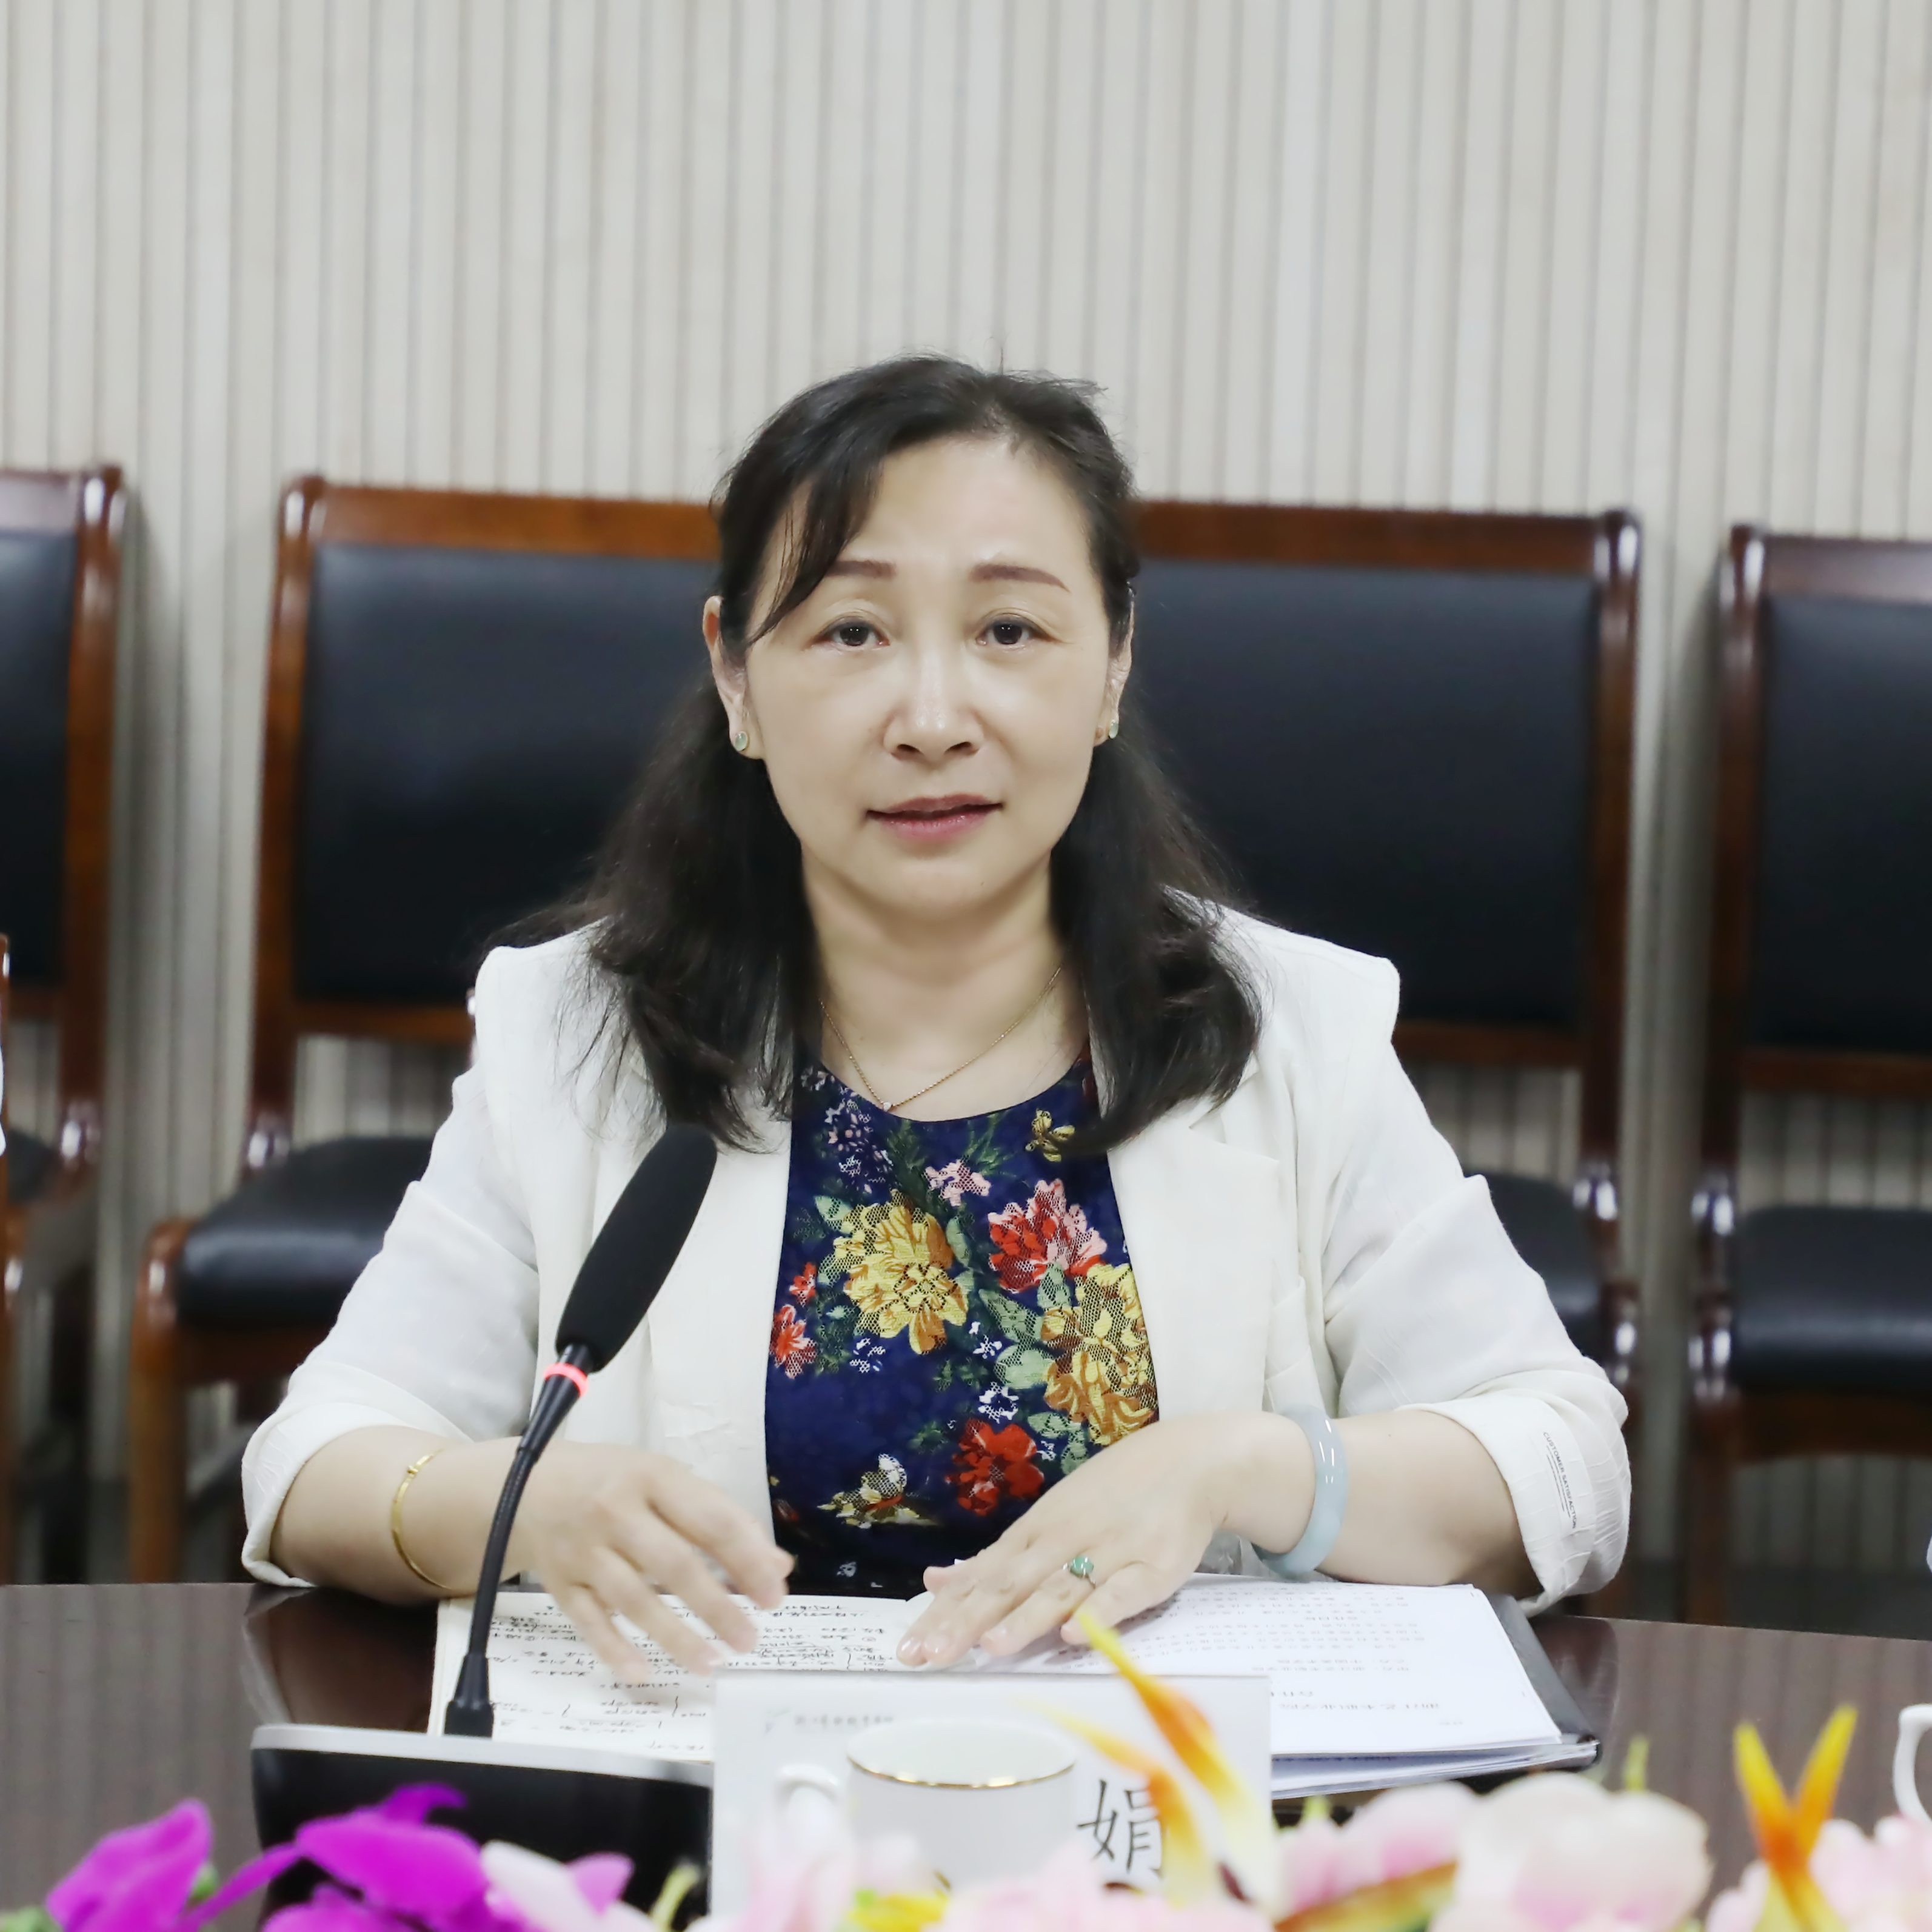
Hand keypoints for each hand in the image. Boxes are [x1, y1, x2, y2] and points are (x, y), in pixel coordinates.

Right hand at [509, 1441, 791, 1678]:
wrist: (530, 1486)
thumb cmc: (616, 1482)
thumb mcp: (668, 1481)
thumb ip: (720, 1519)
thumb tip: (775, 1567)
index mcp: (653, 1477)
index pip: (709, 1520)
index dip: (746, 1559)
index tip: (774, 1596)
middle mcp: (616, 1512)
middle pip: (672, 1563)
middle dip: (716, 1605)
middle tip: (749, 1640)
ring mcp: (583, 1550)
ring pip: (632, 1599)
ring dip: (674, 1636)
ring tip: (712, 1662)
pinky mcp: (560, 1583)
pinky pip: (587, 1622)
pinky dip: (613, 1649)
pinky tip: (642, 1672)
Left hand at [895, 1412, 1312, 1666]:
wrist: (1187, 1462)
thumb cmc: (1109, 1496)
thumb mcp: (1046, 1519)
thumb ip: (996, 1559)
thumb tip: (937, 1581)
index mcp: (1035, 1534)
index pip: (981, 1578)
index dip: (944, 1613)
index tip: (907, 1647)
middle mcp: (1063, 1542)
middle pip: (1010, 1586)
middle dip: (968, 1622)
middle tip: (930, 1656)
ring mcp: (1108, 1554)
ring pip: (1060, 1590)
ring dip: (1025, 1618)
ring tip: (992, 1648)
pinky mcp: (1153, 1568)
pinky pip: (1122, 1594)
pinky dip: (1097, 1614)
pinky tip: (1073, 1636)